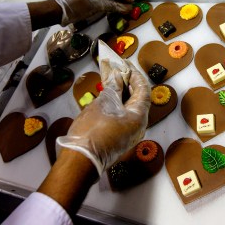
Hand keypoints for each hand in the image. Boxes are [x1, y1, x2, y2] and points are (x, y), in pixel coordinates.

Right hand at [56, 61, 149, 175]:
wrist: (80, 160)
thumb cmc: (92, 132)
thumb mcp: (103, 103)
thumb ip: (113, 88)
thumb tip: (117, 77)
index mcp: (139, 117)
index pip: (144, 90)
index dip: (135, 75)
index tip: (126, 65)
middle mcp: (139, 127)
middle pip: (138, 99)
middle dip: (128, 83)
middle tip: (118, 70)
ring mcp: (130, 134)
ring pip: (130, 108)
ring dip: (122, 94)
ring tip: (111, 80)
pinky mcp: (120, 138)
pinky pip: (123, 117)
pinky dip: (118, 105)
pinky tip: (108, 97)